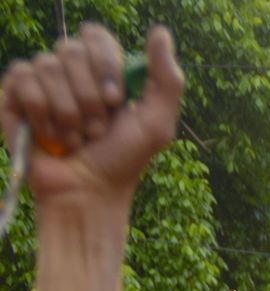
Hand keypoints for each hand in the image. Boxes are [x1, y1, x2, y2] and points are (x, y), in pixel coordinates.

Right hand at [1, 24, 182, 212]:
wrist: (88, 192)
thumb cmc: (122, 161)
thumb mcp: (156, 124)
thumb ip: (166, 80)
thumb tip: (160, 32)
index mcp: (101, 70)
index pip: (95, 36)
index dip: (105, 65)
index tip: (116, 100)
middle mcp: (69, 71)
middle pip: (71, 49)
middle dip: (90, 97)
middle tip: (98, 130)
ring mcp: (40, 80)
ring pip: (47, 66)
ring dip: (69, 112)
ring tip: (76, 138)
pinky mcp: (14, 94)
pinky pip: (23, 79)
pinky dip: (42, 112)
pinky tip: (51, 135)